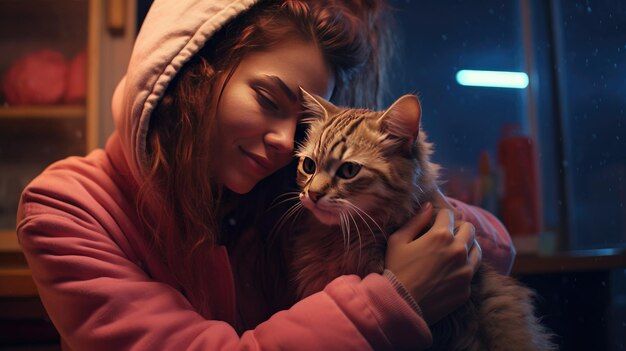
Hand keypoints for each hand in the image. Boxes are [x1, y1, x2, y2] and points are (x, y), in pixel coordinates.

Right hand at [385, 203, 481, 324]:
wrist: (401, 305)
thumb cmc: (396, 270)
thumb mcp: (398, 241)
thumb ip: (415, 221)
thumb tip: (428, 206)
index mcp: (441, 236)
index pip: (449, 215)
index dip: (440, 217)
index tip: (435, 223)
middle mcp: (458, 251)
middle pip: (469, 228)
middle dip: (458, 228)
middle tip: (446, 236)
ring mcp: (465, 271)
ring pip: (476, 249)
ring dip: (466, 246)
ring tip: (453, 252)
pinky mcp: (467, 288)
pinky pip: (471, 271)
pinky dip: (463, 268)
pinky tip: (450, 272)